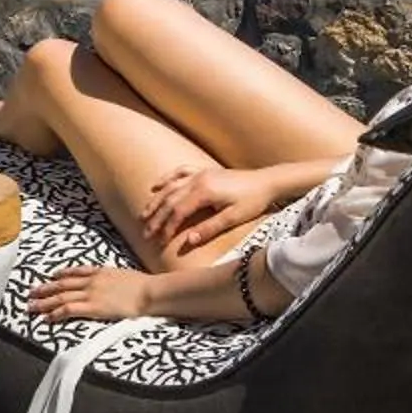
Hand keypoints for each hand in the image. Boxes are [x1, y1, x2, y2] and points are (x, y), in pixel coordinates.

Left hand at [27, 263, 153, 323]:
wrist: (150, 292)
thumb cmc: (145, 286)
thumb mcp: (127, 276)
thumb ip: (116, 278)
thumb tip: (116, 282)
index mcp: (101, 272)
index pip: (76, 272)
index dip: (62, 275)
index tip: (52, 276)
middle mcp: (92, 281)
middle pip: (63, 284)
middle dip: (45, 289)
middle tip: (31, 292)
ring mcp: (91, 293)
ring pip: (61, 297)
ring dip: (44, 302)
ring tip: (31, 306)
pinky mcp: (92, 307)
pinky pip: (69, 310)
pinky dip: (56, 313)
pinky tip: (46, 318)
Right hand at [141, 164, 270, 254]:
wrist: (268, 181)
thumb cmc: (253, 201)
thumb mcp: (233, 218)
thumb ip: (209, 229)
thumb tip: (187, 241)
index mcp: (204, 192)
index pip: (177, 212)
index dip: (166, 227)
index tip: (159, 241)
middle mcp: (198, 180)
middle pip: (169, 200)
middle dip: (156, 218)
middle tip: (145, 233)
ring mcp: (200, 173)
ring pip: (170, 187)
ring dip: (156, 201)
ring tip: (143, 215)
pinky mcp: (204, 171)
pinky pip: (179, 172)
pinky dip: (166, 179)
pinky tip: (156, 186)